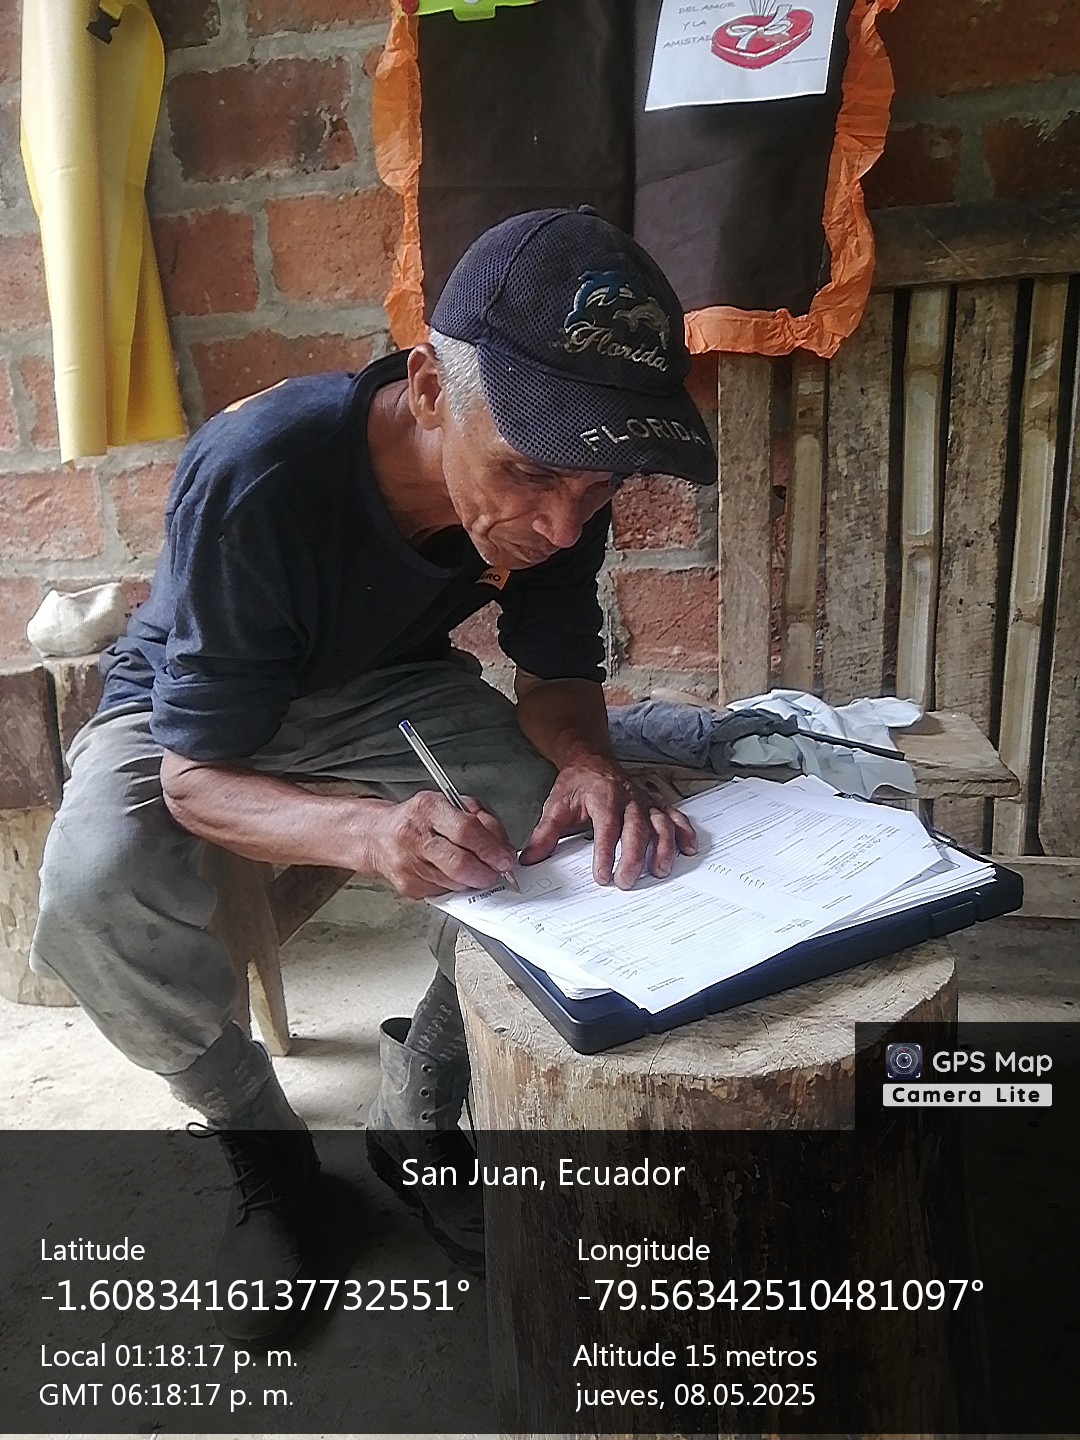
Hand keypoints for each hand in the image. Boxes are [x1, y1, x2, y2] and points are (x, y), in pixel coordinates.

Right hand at [371, 791, 516, 899]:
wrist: (378, 836)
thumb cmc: (419, 819)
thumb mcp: (452, 805)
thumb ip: (481, 820)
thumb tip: (502, 848)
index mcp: (428, 809)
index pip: (466, 830)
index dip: (490, 849)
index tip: (505, 859)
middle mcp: (414, 836)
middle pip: (459, 863)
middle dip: (485, 872)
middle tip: (496, 873)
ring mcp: (408, 864)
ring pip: (454, 882)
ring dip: (473, 881)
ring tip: (476, 871)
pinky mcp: (408, 886)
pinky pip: (444, 891)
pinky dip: (456, 886)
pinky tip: (453, 874)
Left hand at [518, 759, 696, 889]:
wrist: (591, 758)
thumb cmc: (575, 784)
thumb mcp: (555, 806)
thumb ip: (544, 834)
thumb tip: (530, 860)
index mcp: (603, 797)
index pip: (607, 827)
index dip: (606, 853)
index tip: (602, 875)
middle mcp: (628, 797)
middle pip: (637, 828)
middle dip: (634, 856)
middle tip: (627, 881)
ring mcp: (645, 800)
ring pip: (660, 823)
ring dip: (663, 847)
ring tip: (660, 871)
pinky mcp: (655, 803)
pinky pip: (674, 816)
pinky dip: (684, 831)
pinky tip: (688, 849)